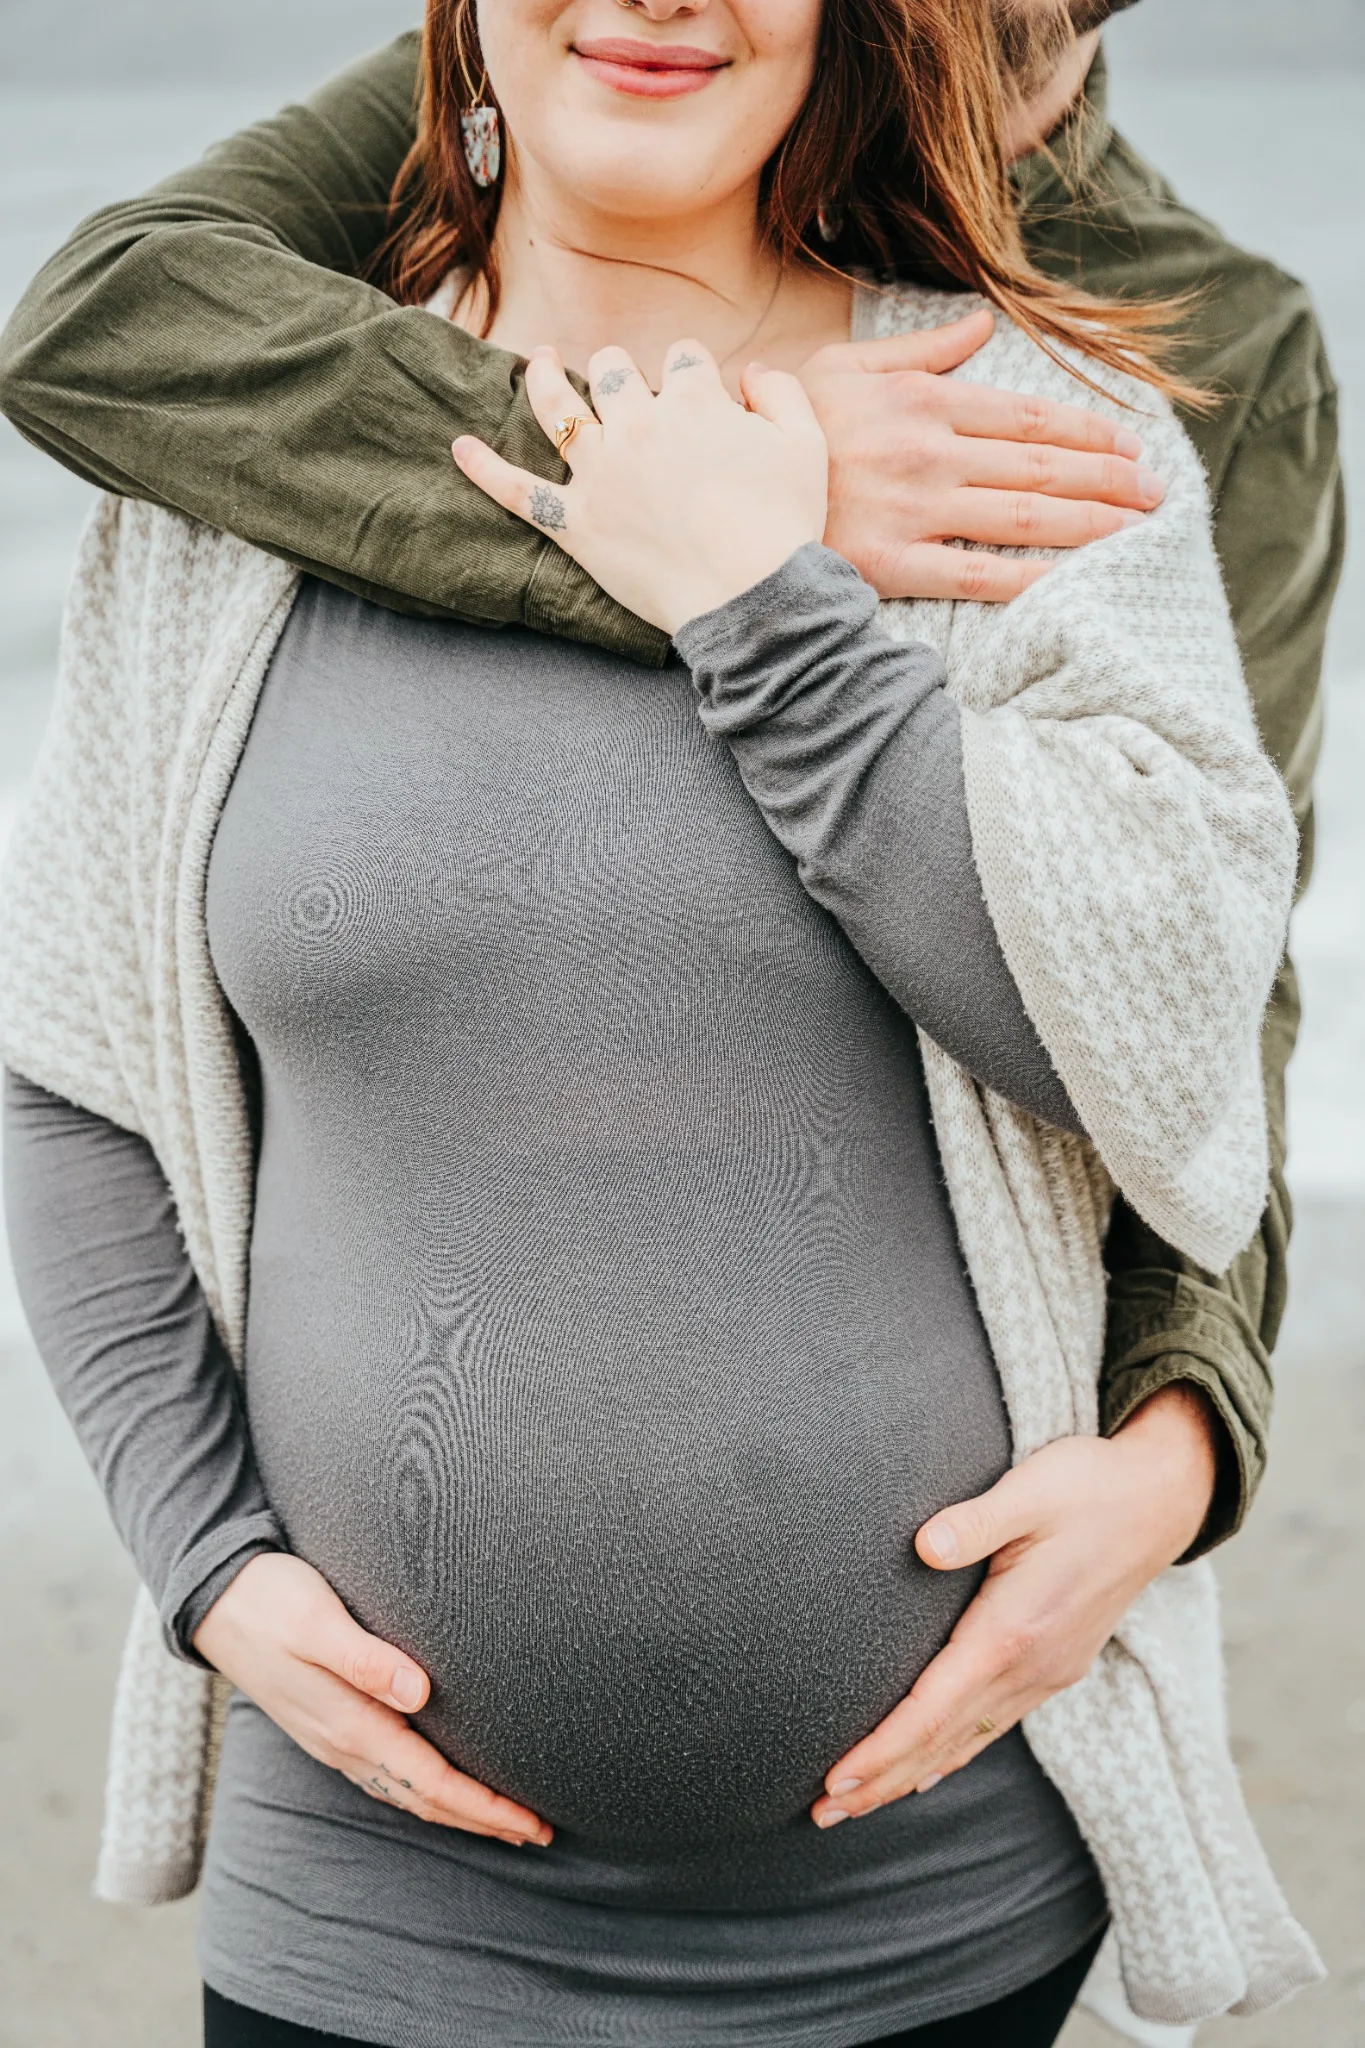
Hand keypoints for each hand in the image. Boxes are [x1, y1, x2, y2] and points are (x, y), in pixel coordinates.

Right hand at [193, 1553, 551, 1845]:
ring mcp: (333, 1738)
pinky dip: (424, 1789)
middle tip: (537, 1833)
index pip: (431, 1781)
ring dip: (456, 1810)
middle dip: (481, 1819)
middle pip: (424, 1798)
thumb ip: (365, 1659)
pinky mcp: (329, 1723)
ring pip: (406, 1791)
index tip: (529, 1822)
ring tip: (501, 1820)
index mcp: (349, 1724)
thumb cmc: (271, 1599)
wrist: (214, 1598)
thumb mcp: (316, 1620)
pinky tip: (439, 1784)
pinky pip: (387, 1774)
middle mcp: (343, 1742)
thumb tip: (419, 1693)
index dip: (483, 1806)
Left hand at [452, 339, 827, 634]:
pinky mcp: (577, 523)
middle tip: (622, 382)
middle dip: (621, 372)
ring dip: (545, 379)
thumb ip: (783, 396)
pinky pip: (518, 492)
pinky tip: (459, 448)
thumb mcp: (807, 447)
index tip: (702, 394)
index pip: (684, 360)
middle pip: (615, 372)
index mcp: (693, 400)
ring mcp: (601, 473)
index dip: (693, 374)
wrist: (753, 597)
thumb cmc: (785, 526)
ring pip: (558, 409)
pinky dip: (485, 470)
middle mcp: (638, 423)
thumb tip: (754, 373)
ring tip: (538, 363)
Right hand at [800, 310, 1164, 602]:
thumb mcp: (841, 368)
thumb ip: (917, 352)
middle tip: (1156, 494)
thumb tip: (978, 328)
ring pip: (1026, 517)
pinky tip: (1073, 580)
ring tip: (1137, 531)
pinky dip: (1031, 579)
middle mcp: (928, 452)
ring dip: (1092, 524)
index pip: (1028, 418)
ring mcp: (914, 510)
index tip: (1130, 447)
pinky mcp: (892, 565)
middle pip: (1042, 469)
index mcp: (921, 401)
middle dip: (1109, 481)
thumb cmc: (776, 426)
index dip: (1088, 433)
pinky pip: (976, 575)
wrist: (715, 487)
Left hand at [811, 1384, 1220, 1827]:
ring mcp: (1047, 1671)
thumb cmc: (1089, 1487)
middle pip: (943, 1740)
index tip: (836, 1779)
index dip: (883, 1750)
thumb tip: (925, 1545)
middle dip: (882, 1780)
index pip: (934, 1709)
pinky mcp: (1056, 1664)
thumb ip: (975, 1522)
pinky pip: (993, 1725)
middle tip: (823, 1812)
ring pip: (968, 1741)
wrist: (1160, 1499)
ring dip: (911, 1775)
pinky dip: (954, 1754)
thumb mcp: (1030, 1491)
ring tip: (858, 1802)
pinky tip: (929, 1771)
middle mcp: (1031, 1667)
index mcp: (1014, 1631)